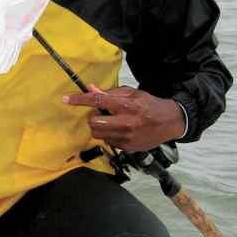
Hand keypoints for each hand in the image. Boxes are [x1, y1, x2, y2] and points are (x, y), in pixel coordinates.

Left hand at [62, 84, 185, 151]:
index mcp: (126, 105)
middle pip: (94, 123)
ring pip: (98, 134)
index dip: (80, 100)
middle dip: (93, 118)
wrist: (169, 122)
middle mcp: (126, 122)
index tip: (66, 99)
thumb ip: (111, 93)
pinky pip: (108, 142)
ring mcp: (126, 137)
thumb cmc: (149, 105)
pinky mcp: (128, 148)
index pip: (98, 101)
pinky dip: (110, 135)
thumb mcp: (132, 94)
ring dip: (100, 127)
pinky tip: (121, 131)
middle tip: (101, 114)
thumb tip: (91, 89)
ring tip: (112, 122)